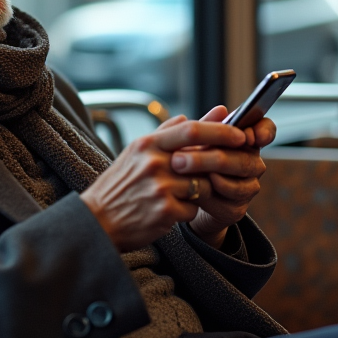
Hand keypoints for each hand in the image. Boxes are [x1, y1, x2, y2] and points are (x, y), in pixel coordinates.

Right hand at [80, 117, 246, 252]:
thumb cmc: (120, 184)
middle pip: (204, 159)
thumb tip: (192, 116)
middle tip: (226, 167)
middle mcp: (154, 163)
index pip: (192, 130)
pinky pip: (194, 209)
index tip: (239, 135)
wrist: (98, 221)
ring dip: (198, 192)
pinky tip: (170, 211)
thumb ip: (166, 132)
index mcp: (148, 144)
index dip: (221, 131)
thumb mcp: (136, 151)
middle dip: (218, 165)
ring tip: (179, 195)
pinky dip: (188, 211)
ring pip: (203, 186)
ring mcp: (160, 188)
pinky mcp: (165, 212)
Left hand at [171, 106, 274, 248]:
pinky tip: (189, 186)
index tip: (249, 135)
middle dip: (213, 156)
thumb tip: (221, 110)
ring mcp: (248, 187)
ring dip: (205, 173)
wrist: (186, 196)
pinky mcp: (237, 209)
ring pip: (235, 182)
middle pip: (244, 159)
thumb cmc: (193, 161)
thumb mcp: (196, 141)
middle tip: (183, 155)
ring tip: (181, 167)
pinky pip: (224, 201)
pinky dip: (206, 192)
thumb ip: (208, 126)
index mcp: (246, 142)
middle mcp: (253, 164)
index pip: (266, 131)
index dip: (263, 132)